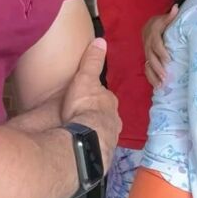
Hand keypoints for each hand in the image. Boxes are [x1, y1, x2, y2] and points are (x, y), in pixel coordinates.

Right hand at [61, 38, 120, 171]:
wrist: (84, 141)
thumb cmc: (84, 107)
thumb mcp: (86, 79)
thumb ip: (92, 61)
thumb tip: (101, 40)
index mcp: (110, 104)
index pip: (104, 99)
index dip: (96, 99)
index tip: (87, 101)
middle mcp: (114, 122)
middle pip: (106, 117)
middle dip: (98, 118)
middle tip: (83, 120)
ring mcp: (109, 140)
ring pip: (103, 134)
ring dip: (95, 135)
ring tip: (82, 137)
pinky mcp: (102, 157)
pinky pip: (96, 151)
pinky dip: (91, 150)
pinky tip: (81, 152)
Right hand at [143, 5, 178, 87]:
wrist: (149, 26)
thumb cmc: (161, 22)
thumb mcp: (164, 18)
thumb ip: (170, 16)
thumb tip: (176, 8)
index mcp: (151, 34)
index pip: (155, 44)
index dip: (161, 52)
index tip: (168, 59)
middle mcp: (147, 44)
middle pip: (151, 57)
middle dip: (158, 67)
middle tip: (165, 76)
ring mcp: (146, 53)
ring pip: (148, 64)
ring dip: (154, 75)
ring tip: (161, 84)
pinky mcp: (147, 58)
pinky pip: (147, 69)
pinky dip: (151, 78)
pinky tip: (157, 86)